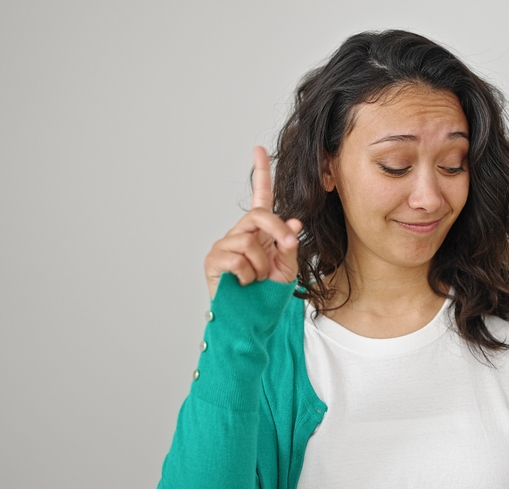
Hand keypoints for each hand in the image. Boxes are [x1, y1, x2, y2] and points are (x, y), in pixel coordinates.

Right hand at [204, 146, 302, 298]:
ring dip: (262, 265)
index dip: (260, 173)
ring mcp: (225, 245)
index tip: (259, 149)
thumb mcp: (286, 268)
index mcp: (259, 231)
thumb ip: (289, 245)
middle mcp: (240, 233)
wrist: (252, 317)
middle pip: (259, 215)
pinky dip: (248, 275)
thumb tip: (294, 223)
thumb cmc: (268, 293)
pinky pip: (237, 260)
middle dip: (278, 230)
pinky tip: (244, 283)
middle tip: (289, 246)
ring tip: (258, 279)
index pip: (260, 196)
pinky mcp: (213, 261)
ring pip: (250, 243)